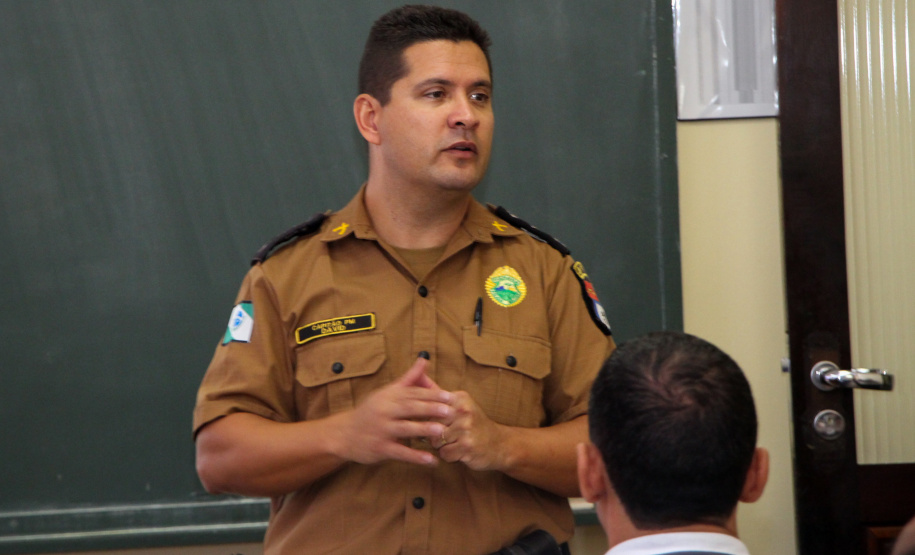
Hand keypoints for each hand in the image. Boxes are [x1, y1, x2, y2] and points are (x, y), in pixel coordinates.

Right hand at [336, 357, 452, 466]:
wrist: (345, 433)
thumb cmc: (372, 411)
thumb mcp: (387, 392)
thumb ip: (409, 378)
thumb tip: (425, 359)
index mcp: (389, 396)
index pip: (413, 393)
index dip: (432, 394)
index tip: (450, 397)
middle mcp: (385, 411)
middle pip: (410, 408)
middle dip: (430, 409)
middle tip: (450, 411)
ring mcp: (382, 430)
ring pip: (405, 429)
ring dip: (423, 430)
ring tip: (441, 431)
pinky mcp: (380, 448)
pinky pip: (400, 453)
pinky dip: (416, 457)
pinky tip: (431, 460)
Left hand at [433, 391, 507, 471]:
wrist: (499, 443)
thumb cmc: (473, 423)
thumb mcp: (459, 404)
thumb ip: (437, 393)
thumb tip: (418, 375)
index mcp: (459, 398)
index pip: (429, 407)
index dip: (428, 418)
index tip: (435, 422)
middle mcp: (463, 410)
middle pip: (430, 425)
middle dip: (435, 434)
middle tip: (450, 434)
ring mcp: (466, 428)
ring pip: (435, 441)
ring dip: (442, 446)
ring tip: (456, 441)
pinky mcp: (467, 446)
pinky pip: (444, 454)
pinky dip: (450, 456)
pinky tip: (460, 451)